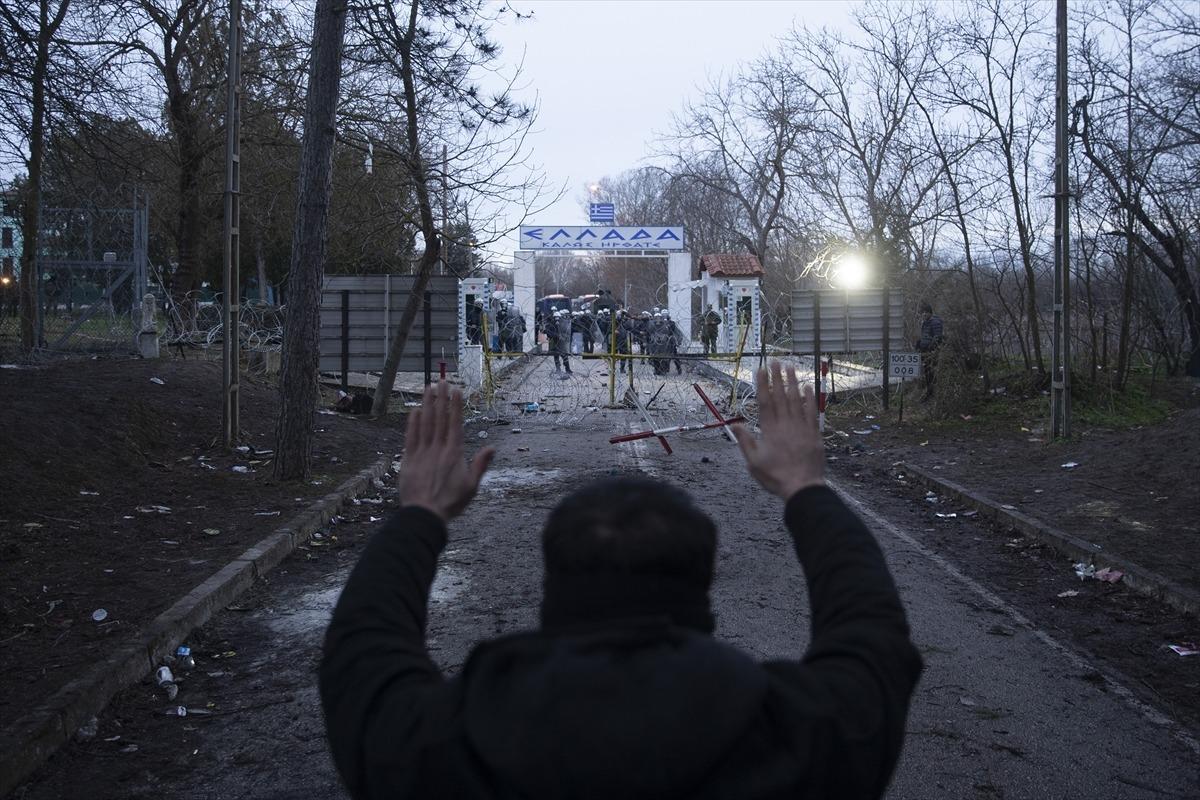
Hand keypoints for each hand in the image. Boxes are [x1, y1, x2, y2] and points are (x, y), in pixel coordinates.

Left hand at [397, 381, 493, 521]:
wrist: (425, 514)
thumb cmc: (451, 502)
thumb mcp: (472, 486)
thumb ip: (480, 464)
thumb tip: (492, 448)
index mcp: (454, 452)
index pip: (455, 422)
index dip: (455, 405)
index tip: (456, 390)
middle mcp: (438, 448)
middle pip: (439, 417)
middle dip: (441, 398)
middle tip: (441, 381)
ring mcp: (422, 452)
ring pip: (425, 422)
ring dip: (427, 404)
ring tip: (428, 388)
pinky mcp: (408, 459)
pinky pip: (411, 436)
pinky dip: (413, 422)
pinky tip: (414, 410)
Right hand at [732, 362, 824, 499]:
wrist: (803, 487)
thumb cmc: (776, 477)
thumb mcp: (753, 463)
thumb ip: (745, 441)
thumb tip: (734, 425)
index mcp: (770, 430)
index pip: (765, 401)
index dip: (763, 384)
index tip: (761, 370)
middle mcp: (786, 424)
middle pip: (781, 396)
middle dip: (777, 377)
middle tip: (775, 361)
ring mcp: (801, 427)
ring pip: (797, 399)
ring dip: (793, 382)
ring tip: (790, 366)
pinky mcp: (814, 433)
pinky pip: (812, 411)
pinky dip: (809, 398)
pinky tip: (807, 386)